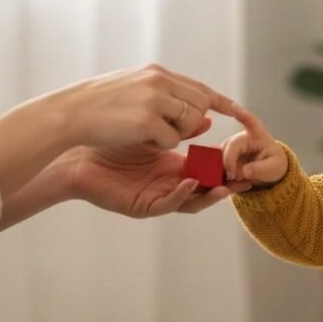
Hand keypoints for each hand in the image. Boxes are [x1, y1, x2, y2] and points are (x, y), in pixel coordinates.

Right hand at [59, 63, 237, 149]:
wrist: (68, 114)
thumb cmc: (100, 107)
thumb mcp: (137, 95)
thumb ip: (171, 102)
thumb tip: (208, 117)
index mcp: (157, 73)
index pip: (199, 87)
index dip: (220, 101)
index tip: (238, 111)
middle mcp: (160, 81)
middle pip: (200, 107)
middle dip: (191, 124)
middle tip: (166, 130)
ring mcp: (154, 100)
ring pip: (190, 123)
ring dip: (175, 135)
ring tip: (146, 131)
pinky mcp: (147, 120)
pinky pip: (171, 141)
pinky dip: (158, 145)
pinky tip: (137, 138)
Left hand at [65, 137, 251, 217]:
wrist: (76, 154)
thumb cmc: (109, 139)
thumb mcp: (151, 129)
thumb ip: (178, 126)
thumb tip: (207, 115)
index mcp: (175, 167)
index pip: (208, 169)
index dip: (226, 165)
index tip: (245, 157)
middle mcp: (171, 184)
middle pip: (206, 188)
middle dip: (227, 185)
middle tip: (246, 179)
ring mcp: (159, 196)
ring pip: (192, 200)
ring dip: (210, 195)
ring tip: (225, 186)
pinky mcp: (144, 206)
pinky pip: (168, 203)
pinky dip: (181, 195)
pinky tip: (189, 183)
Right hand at [221, 102, 287, 187]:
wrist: (267, 172)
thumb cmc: (273, 165)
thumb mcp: (273, 168)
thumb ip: (260, 169)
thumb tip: (244, 171)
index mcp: (257, 135)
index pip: (250, 122)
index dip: (241, 114)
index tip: (233, 106)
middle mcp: (241, 138)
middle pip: (230, 146)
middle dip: (229, 162)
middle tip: (234, 176)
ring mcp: (230, 147)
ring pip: (219, 156)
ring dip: (224, 169)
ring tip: (235, 179)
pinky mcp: (223, 157)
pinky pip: (216, 164)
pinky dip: (219, 173)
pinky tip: (224, 180)